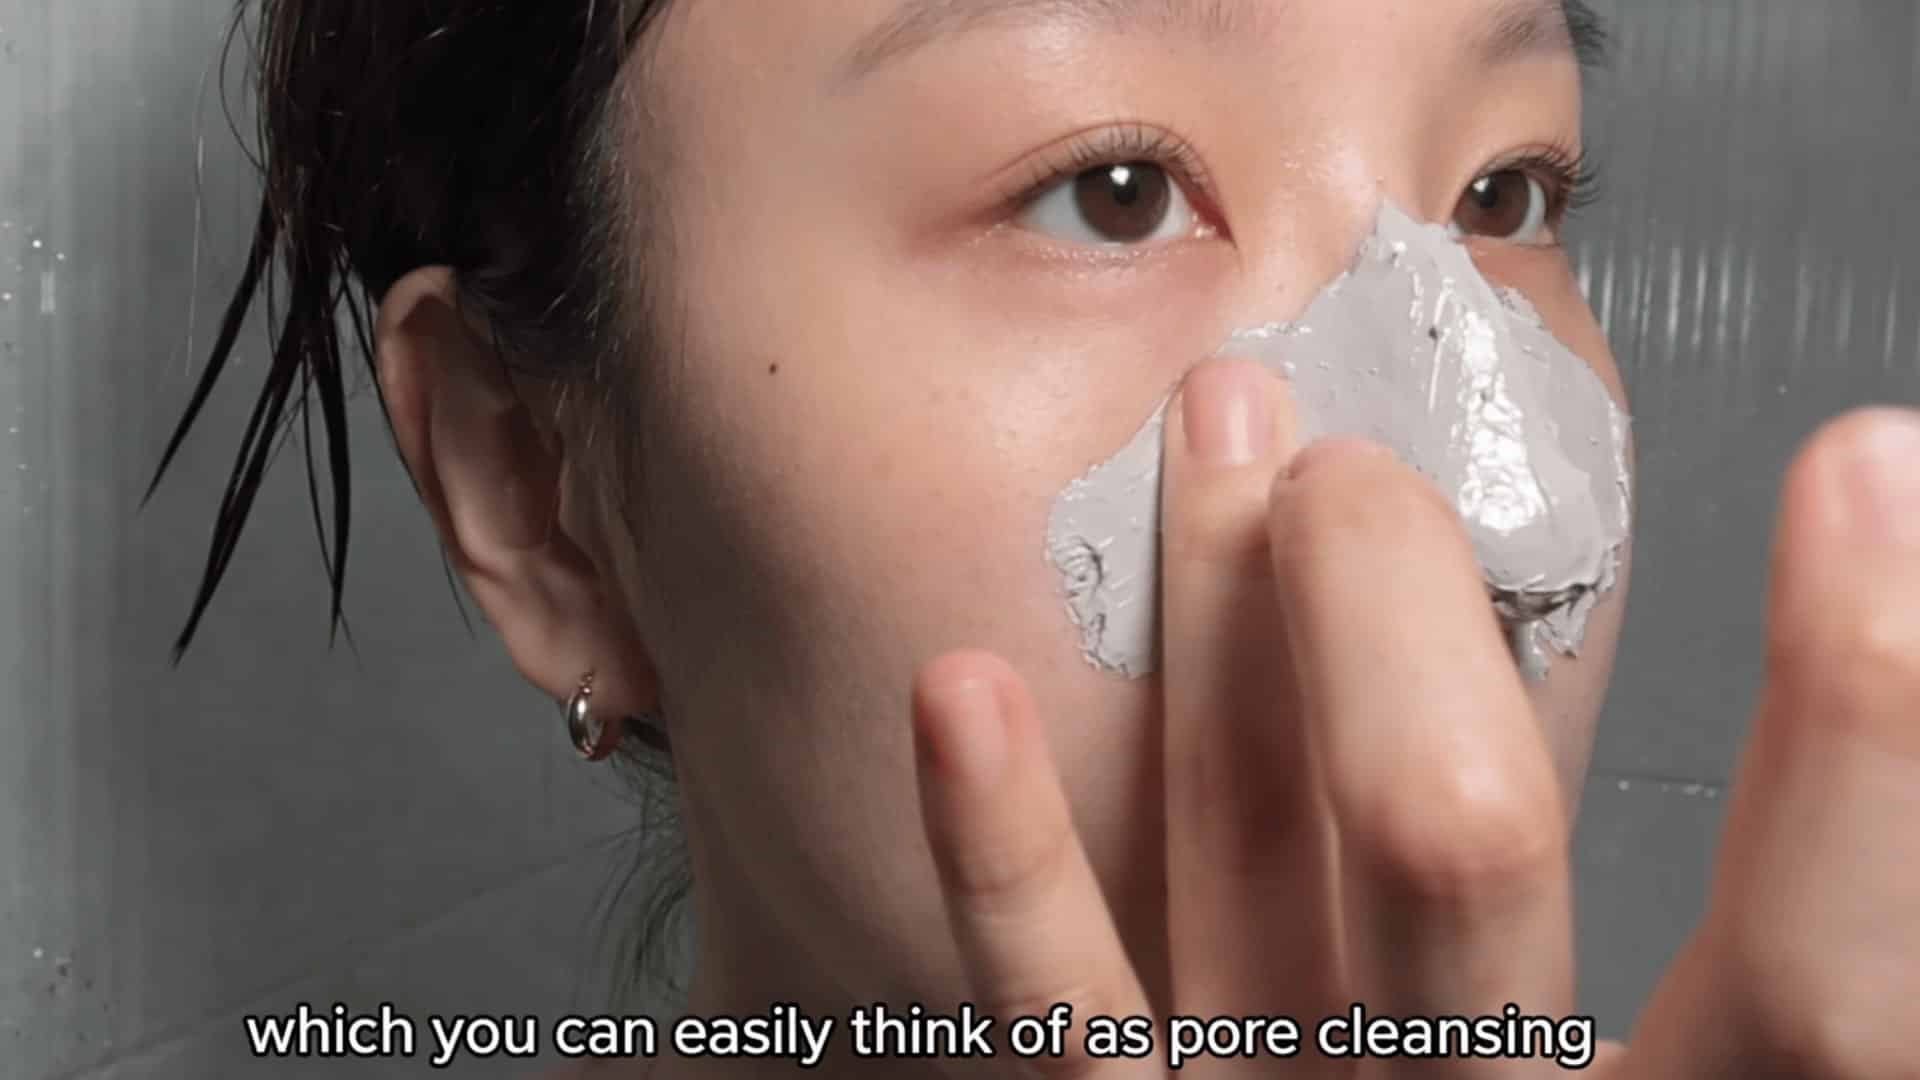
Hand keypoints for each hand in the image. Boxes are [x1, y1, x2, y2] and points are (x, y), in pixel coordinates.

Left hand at [909, 357, 1919, 1076]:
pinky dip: (1004, 862)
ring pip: (1247, 871)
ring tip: (1220, 432)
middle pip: (1459, 854)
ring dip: (1228, 636)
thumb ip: (1766, 1017)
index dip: (1866, 734)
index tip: (1866, 466)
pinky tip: (958, 687)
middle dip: (1403, 623)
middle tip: (1365, 461)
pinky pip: (1058, 1028)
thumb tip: (1868, 809)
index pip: (1825, 989)